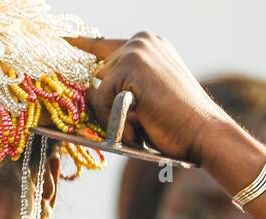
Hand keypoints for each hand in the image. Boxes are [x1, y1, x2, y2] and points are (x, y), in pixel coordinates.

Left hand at [69, 33, 235, 165]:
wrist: (203, 130)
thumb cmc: (176, 121)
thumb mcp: (145, 97)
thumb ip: (120, 87)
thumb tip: (83, 92)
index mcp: (147, 46)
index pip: (104, 45)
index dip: (82, 46)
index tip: (62, 40)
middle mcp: (140, 41)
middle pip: (96, 75)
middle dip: (105, 104)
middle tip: (136, 120)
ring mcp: (135, 51)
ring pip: (98, 90)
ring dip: (111, 115)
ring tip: (140, 123)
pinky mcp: (130, 66)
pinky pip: (100, 99)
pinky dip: (113, 119)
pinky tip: (137, 124)